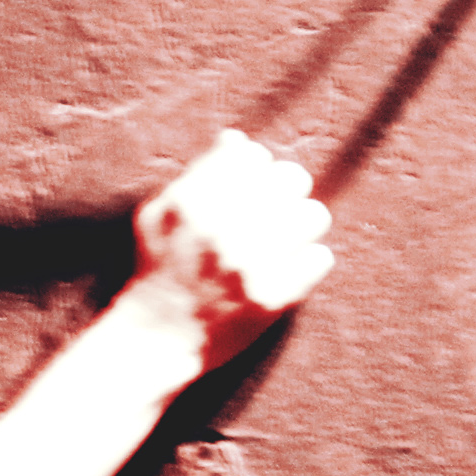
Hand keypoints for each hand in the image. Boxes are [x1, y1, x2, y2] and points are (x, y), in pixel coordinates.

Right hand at [127, 130, 332, 361]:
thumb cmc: (159, 269)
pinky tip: (286, 270)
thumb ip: (197, 174)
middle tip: (274, 213)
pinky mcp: (271, 297)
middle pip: (292, 178)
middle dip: (286, 192)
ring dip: (301, 226)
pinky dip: (306, 263)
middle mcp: (220, 228)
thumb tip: (236, 139)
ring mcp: (248, 264)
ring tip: (285, 240)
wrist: (155, 336)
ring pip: (314, 215)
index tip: (251, 187)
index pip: (252, 156)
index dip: (255, 169)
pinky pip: (320, 257)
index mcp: (190, 202)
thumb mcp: (160, 215)